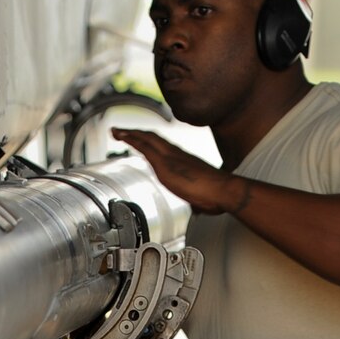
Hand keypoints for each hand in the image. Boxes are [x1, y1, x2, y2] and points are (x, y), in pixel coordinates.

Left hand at [112, 128, 238, 213]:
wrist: (223, 190)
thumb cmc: (217, 195)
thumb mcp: (203, 197)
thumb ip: (197, 199)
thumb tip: (199, 207)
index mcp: (184, 161)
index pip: (163, 147)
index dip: (150, 142)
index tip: (139, 140)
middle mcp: (176, 154)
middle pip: (152, 138)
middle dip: (136, 134)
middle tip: (121, 131)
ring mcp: (170, 157)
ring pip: (146, 138)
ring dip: (130, 133)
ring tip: (116, 131)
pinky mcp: (165, 163)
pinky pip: (144, 146)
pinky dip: (131, 139)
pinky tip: (122, 136)